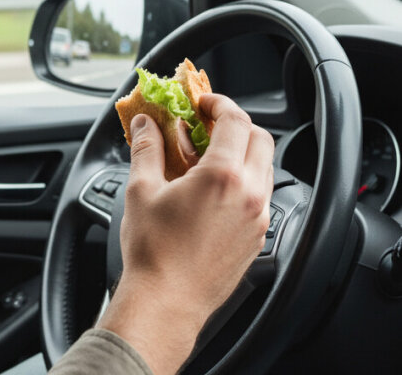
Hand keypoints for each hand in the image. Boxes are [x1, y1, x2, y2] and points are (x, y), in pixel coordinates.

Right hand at [98, 94, 273, 374]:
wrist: (166, 302)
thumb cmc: (154, 250)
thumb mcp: (141, 189)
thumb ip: (146, 147)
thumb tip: (144, 123)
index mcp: (223, 177)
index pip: (235, 120)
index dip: (218, 103)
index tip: (200, 103)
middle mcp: (250, 195)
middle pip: (260, 139)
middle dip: (235, 124)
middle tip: (206, 124)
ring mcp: (258, 218)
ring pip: (263, 167)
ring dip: (240, 152)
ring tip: (205, 157)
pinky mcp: (256, 237)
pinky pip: (259, 195)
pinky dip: (242, 180)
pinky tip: (211, 188)